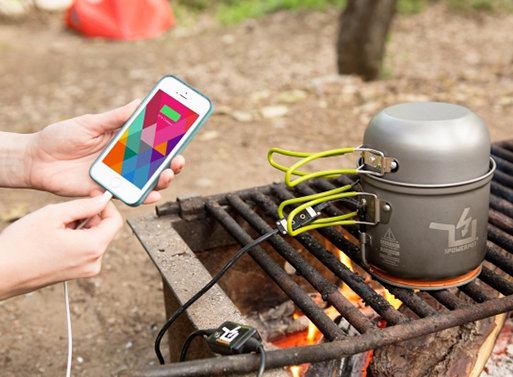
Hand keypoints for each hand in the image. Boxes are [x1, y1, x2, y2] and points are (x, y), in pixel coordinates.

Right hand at [0, 195, 121, 299]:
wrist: (1, 273)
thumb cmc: (21, 245)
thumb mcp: (53, 215)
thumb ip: (83, 206)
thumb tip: (102, 200)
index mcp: (92, 247)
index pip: (116, 221)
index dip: (107, 205)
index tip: (94, 196)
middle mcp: (94, 262)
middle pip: (104, 230)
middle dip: (89, 217)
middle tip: (65, 212)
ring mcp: (85, 270)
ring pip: (93, 239)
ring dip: (80, 227)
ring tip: (55, 228)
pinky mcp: (76, 274)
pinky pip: (84, 250)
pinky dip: (75, 239)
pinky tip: (54, 238)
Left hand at [28, 100, 184, 203]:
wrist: (37, 160)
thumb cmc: (60, 137)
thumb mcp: (89, 123)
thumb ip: (114, 118)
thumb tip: (139, 103)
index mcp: (123, 139)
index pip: (152, 138)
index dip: (169, 137)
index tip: (183, 133)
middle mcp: (125, 157)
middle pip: (156, 162)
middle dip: (172, 161)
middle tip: (177, 158)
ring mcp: (119, 174)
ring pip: (148, 179)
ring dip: (162, 178)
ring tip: (166, 174)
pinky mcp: (109, 189)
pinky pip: (131, 194)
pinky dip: (144, 197)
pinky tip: (153, 195)